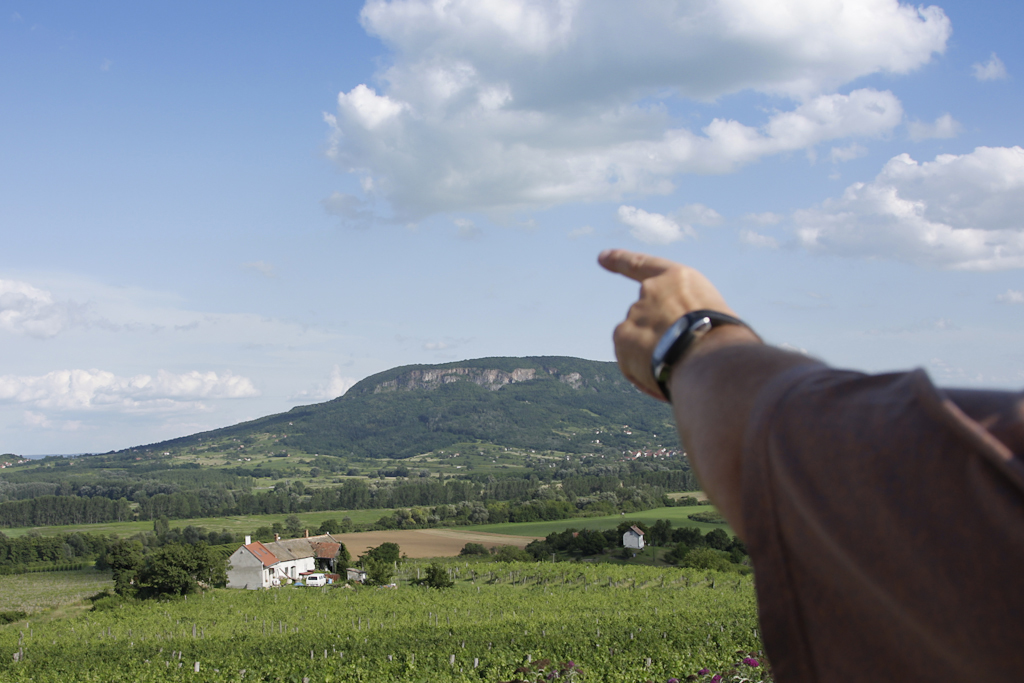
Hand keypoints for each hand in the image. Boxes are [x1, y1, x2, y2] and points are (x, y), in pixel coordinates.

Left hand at [598, 248, 738, 400]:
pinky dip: (641, 372)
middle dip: (656, 338)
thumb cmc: (726, 342)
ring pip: (638, 342)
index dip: (621, 260)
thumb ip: (687, 319)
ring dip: (652, 356)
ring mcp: (635, 312)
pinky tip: (662, 377)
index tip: (602, 258)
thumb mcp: (713, 318)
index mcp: (679, 279)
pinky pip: (629, 361)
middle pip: (646, 318)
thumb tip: (676, 342)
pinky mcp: (623, 336)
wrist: (711, 355)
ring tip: (679, 368)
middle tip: (681, 357)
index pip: (644, 266)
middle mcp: (651, 290)